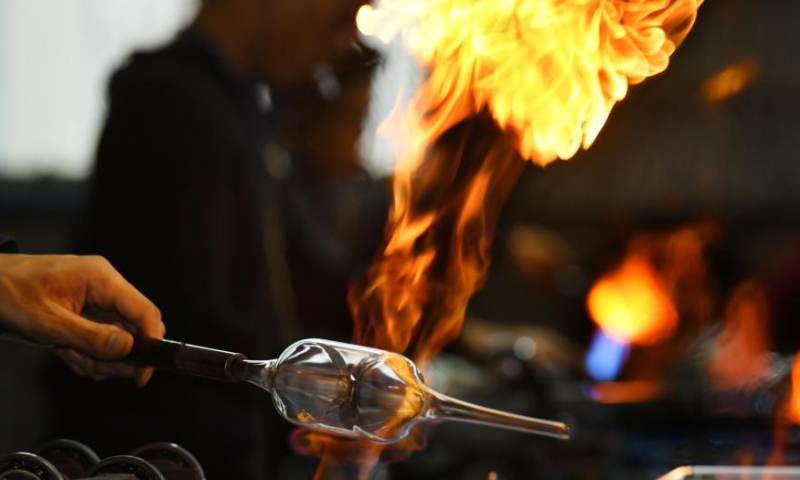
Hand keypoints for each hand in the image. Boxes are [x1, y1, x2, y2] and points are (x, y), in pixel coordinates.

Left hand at [0, 254, 164, 385]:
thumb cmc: (9, 294)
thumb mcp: (48, 321)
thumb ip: (91, 336)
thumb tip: (128, 348)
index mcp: (101, 278)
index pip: (144, 311)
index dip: (151, 342)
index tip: (144, 372)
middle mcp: (105, 287)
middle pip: (134, 329)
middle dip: (116, 356)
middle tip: (93, 368)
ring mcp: (98, 299)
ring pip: (119, 339)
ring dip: (98, 357)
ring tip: (68, 355)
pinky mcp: (89, 312)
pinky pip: (103, 339)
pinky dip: (88, 353)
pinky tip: (65, 350)